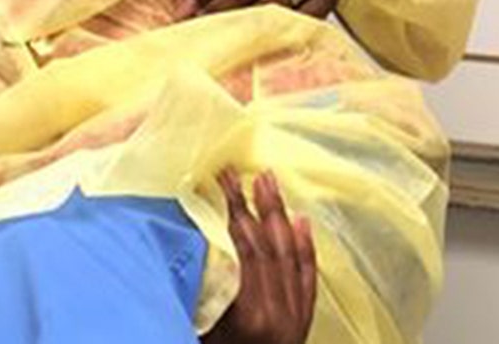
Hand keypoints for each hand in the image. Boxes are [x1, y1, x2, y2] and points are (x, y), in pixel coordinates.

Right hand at [203, 171, 317, 343]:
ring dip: (281, 216)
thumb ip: (201, 290)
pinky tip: (302, 221)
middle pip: (271, 245)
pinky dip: (306, 247)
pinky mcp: (304, 324)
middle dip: (259, 204)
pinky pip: (309, 277)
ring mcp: (295, 319)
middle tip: (247, 171)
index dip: (235, 209)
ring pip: (292, 257)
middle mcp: (279, 313)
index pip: (246, 247)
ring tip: (272, 183)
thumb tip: (189, 241)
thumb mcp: (198, 330)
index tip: (223, 180)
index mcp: (251, 314)